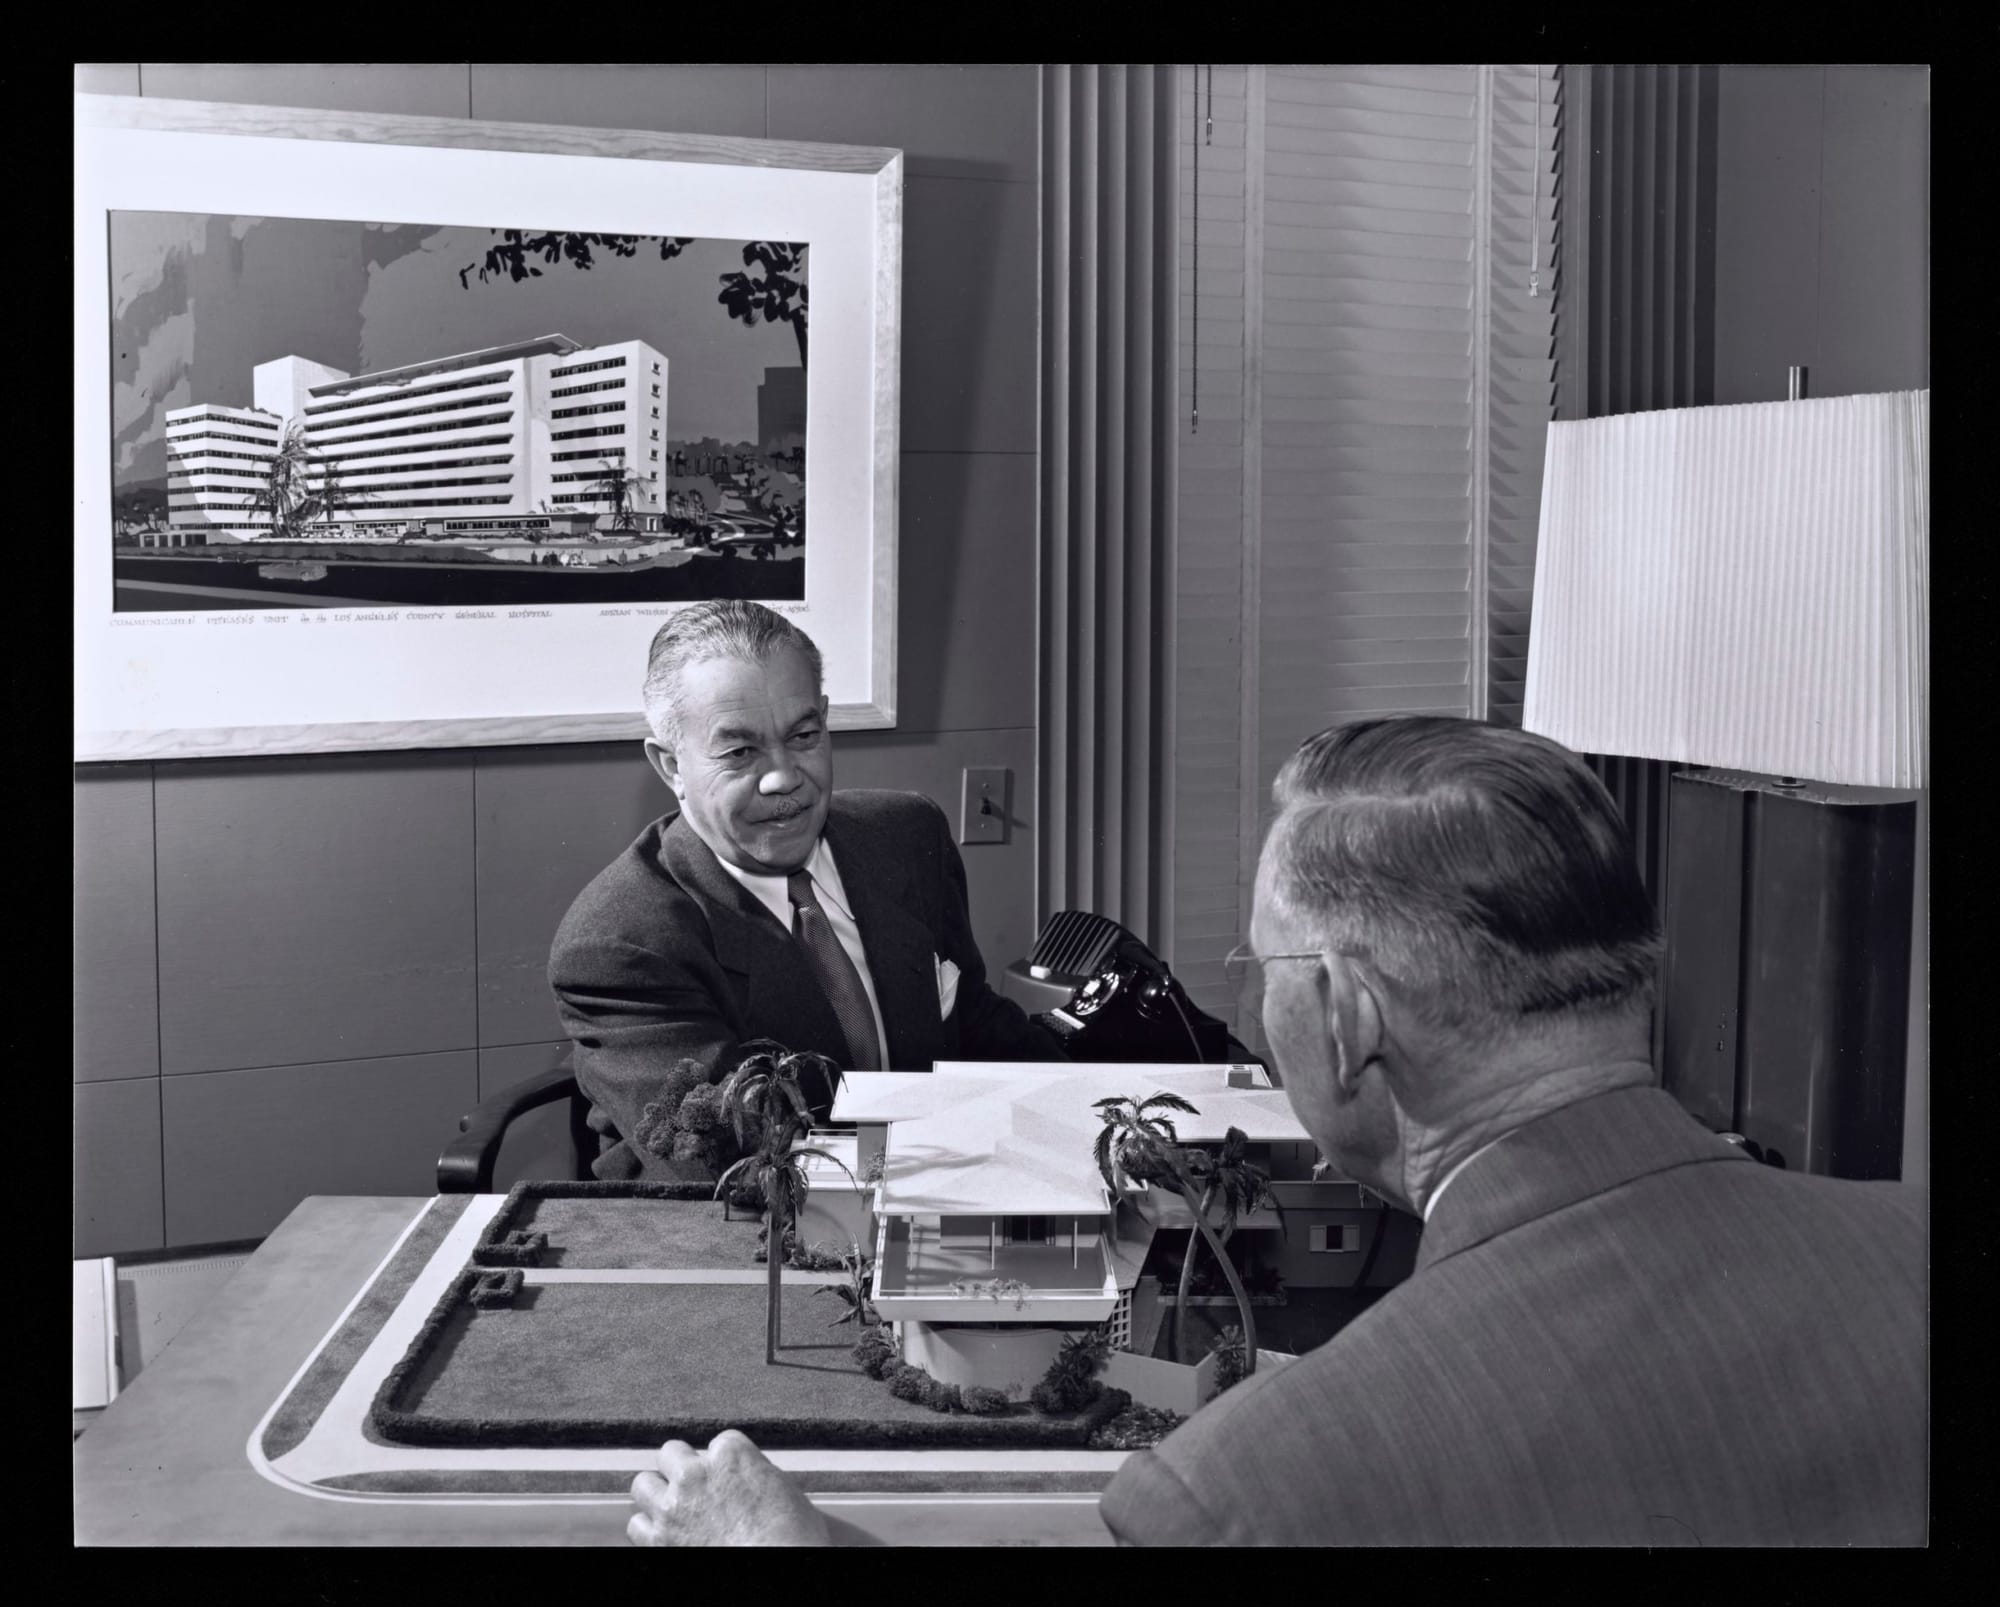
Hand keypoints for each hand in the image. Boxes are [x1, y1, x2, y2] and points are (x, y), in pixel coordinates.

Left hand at [627, 1430, 831, 1546]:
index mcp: (731, 1454)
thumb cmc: (789, 1537)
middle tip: (693, 1485)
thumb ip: (759, 1475)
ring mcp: (673, 1506)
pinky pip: (636, 1525)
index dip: (723, 1461)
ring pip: (643, 1484)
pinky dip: (648, 1528)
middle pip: (670, 1453)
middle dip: (680, 1468)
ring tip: (671, 1506)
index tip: (728, 1476)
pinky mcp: (658, 1539)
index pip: (718, 1442)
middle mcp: (696, 1474)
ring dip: (657, 1494)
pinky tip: (664, 1533)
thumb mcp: (785, 1491)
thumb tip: (756, 1481)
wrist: (774, 1566)